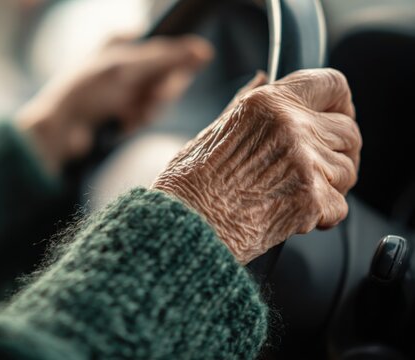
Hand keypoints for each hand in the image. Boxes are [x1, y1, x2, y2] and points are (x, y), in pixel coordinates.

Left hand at [16, 35, 213, 173]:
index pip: (166, 47)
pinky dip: (138, 120)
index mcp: (122, 43)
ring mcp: (123, 89)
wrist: (60, 131)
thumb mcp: (128, 70)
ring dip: (150, 109)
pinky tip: (124, 124)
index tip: (192, 68)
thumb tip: (203, 51)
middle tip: (152, 99)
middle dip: (162, 91)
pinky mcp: (121, 112)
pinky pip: (145, 115)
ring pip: (158, 98)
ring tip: (132, 115)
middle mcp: (124, 63)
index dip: (180, 61)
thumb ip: (167, 60)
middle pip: (166, 75)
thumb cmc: (87, 93)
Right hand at [153, 69, 361, 263]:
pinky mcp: (311, 200)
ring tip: (293, 193)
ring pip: (348, 170)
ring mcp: (304, 163)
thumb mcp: (212, 132)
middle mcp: (290, 127)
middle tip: (311, 167)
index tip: (333, 116)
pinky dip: (321, 215)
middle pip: (348, 131)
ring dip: (330, 185)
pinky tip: (291, 214)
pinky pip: (339, 206)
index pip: (332, 83)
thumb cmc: (189, 185)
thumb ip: (245, 104)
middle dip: (335, 152)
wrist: (185, 228)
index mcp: (266, 104)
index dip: (339, 102)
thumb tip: (263, 79)